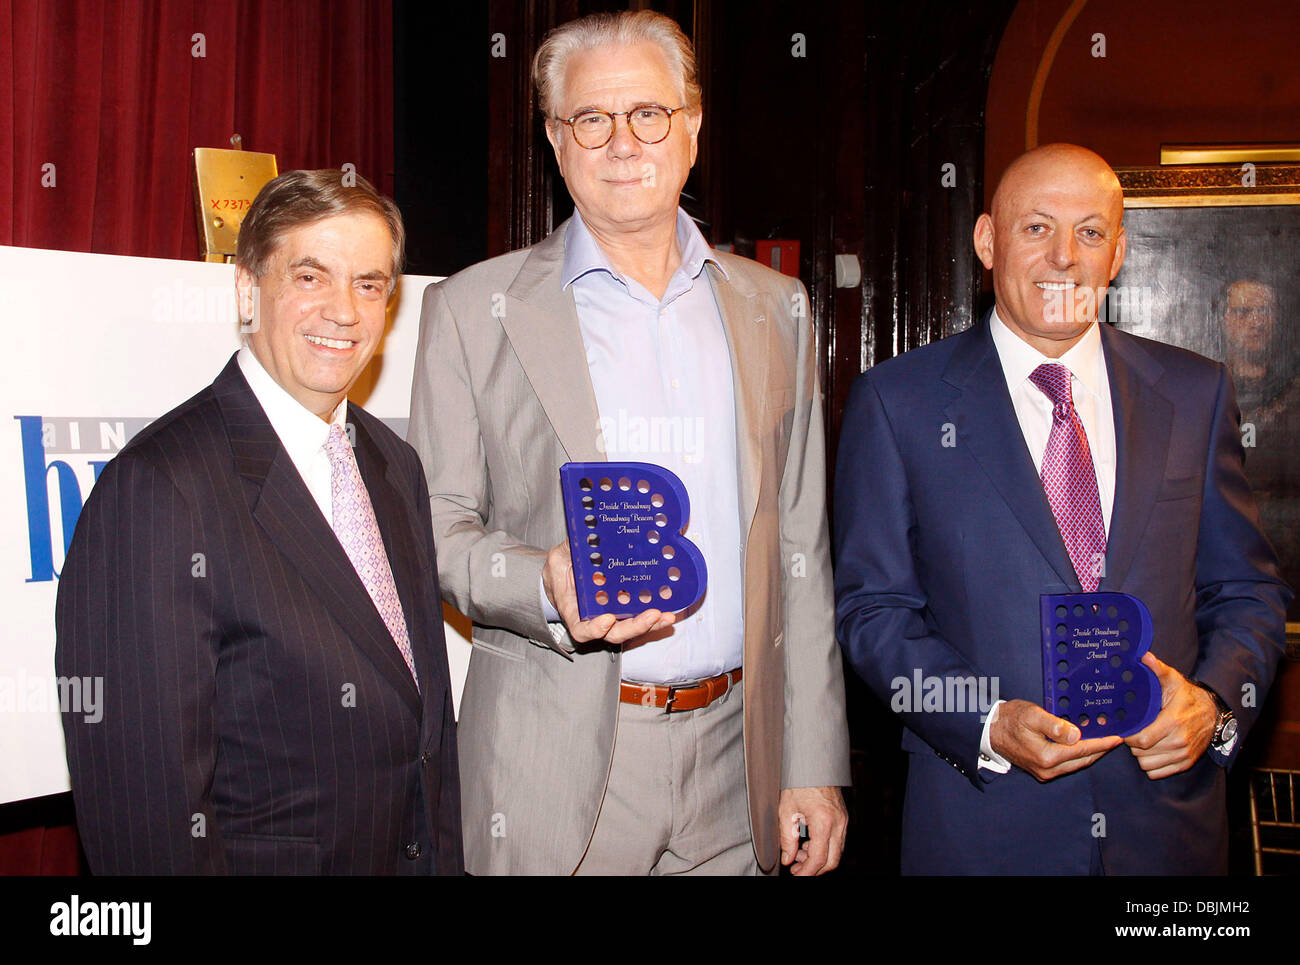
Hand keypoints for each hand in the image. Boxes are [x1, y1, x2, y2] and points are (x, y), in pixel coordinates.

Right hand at [541, 541, 674, 644]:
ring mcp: (613, 612)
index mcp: (574, 610)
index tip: (607, 619)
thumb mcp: (559, 556)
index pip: (582, 629)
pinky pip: (641, 610)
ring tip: (668, 615)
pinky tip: (669, 599)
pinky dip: (656, 608)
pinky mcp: (626, 604)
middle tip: (652, 615)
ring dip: (652, 623)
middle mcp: (596, 616)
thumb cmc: (560, 568)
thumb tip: (589, 534)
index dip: (594, 629)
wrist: (567, 571)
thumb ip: (571, 550)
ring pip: (632, 625)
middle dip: (635, 627)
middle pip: (615, 633)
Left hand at [778, 786, 847, 875]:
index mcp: (824, 821)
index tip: (795, 875)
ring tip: (799, 854)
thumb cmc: (799, 781)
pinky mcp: (843, 818)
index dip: (806, 872)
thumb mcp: (786, 810)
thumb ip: (787, 838)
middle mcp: (838, 823)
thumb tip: (788, 858)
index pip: (818, 859)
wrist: (813, 763)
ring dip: (819, 859)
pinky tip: (808, 843)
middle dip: (814, 870)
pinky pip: (837, 841)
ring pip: (836, 852)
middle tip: (797, 869)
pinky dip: (824, 848)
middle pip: (832, 861)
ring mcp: (843, 821)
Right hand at [990, 699, 1121, 781]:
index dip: (1102, 743)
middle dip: (1101, 750)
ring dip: (1091, 753)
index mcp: (1047, 756)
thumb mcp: (1032, 715)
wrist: (990, 730)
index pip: (1082, 750)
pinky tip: (1083, 746)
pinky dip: (1078, 756)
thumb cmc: (1010, 719)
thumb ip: (1054, 725)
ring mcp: (1044, 773)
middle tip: (1115, 739)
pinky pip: (1067, 765)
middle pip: (1083, 760)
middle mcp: (1047, 769)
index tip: (1118, 738)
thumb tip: (1076, 735)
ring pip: (1076, 764)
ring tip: (1103, 741)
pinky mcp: (1041, 771)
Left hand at [1123, 652, 1216, 778]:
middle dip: (1133, 744)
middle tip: (1135, 732)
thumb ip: (1158, 670)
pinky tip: (1152, 751)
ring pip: (1147, 765)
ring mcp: (1184, 755)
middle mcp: (1180, 742)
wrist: (1212, 714)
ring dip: (1141, 755)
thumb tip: (1144, 656)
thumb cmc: (1187, 696)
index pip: (1142, 740)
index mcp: (1174, 722)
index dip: (1129, 736)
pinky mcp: (1185, 763)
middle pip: (1142, 753)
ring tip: (1143, 740)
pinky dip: (1151, 765)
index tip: (1126, 727)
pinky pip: (1157, 773)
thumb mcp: (1173, 680)